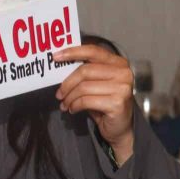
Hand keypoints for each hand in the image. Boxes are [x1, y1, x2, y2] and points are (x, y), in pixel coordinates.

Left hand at [53, 44, 134, 163]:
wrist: (120, 127)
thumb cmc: (105, 102)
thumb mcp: (96, 83)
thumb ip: (85, 71)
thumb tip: (61, 64)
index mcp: (118, 63)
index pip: (93, 51)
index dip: (73, 52)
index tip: (56, 57)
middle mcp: (123, 73)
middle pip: (85, 71)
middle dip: (67, 83)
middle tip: (59, 94)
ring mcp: (122, 88)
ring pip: (84, 87)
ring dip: (69, 97)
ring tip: (65, 104)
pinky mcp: (117, 103)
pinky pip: (86, 101)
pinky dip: (75, 106)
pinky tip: (73, 109)